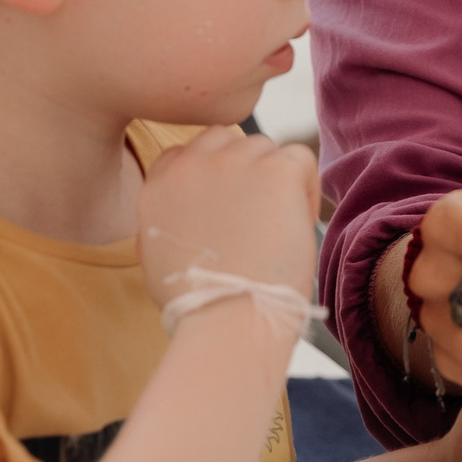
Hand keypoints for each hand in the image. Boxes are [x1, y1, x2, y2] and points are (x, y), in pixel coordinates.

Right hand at [137, 130, 317, 324]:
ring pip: (265, 151)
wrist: (227, 320)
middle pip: (227, 142)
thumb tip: (188, 205)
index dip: (214, 176)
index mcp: (159, 181)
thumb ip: (166, 214)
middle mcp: (192, 162)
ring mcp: (235, 162)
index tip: (227, 209)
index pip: (190, 152)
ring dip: (275, 182)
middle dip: (244, 171)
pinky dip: (305, 189)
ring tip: (276, 229)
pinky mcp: (276, 171)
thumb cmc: (197, 303)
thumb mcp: (155, 252)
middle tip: (256, 217)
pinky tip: (297, 224)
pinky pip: (300, 160)